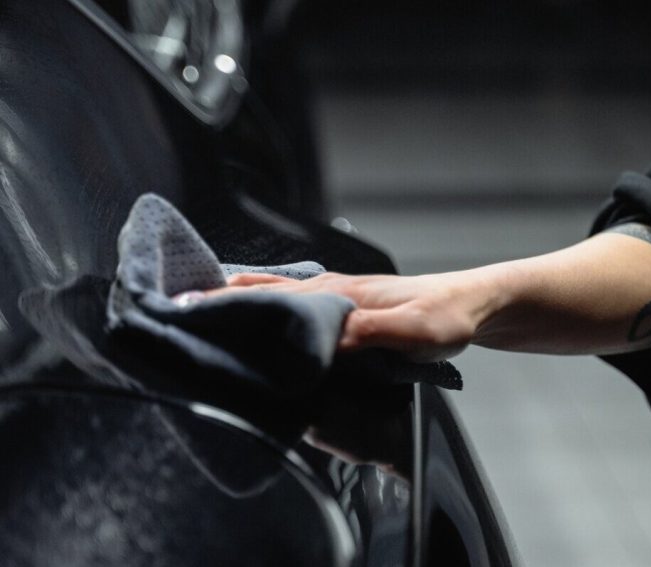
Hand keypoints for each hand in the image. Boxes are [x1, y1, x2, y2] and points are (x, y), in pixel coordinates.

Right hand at [205, 270, 500, 361]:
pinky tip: (256, 323)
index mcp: (335, 294)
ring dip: (236, 300)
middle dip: (217, 299)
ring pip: (272, 294)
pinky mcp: (344, 310)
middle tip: (174, 313)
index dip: (225, 303)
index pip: (268, 295)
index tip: (183, 312)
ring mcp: (334, 298)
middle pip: (259, 289)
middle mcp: (327, 291)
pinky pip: (291, 305)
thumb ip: (368, 334)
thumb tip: (317, 342)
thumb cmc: (446, 316)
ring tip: (199, 316)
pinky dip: (263, 306)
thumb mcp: (414, 331)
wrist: (473, 304)